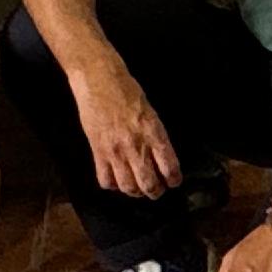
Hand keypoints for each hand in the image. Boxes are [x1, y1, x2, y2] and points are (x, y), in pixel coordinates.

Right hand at [78, 84, 180, 199]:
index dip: (174, 179)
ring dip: (135, 192)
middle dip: (155, 191)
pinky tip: (116, 178)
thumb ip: (155, 135)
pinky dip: (113, 185)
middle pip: (149, 183)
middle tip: (156, 189)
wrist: (99, 80)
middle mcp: (136, 145)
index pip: (169, 167)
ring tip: (137, 188)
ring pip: (128, 187)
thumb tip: (159, 157)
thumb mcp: (150, 112)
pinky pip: (106, 180)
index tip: (173, 181)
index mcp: (154, 132)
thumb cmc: (127, 90)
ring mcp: (115, 151)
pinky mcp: (97, 151)